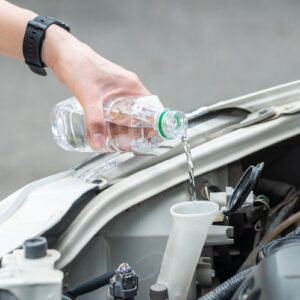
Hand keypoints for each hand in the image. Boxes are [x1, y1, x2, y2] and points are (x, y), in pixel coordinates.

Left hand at [42, 25, 149, 148]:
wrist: (64, 54)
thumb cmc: (79, 67)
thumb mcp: (89, 97)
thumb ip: (94, 121)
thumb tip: (99, 142)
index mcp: (132, 87)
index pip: (151, 108)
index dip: (153, 124)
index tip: (148, 138)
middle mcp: (128, 89)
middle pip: (139, 115)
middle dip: (135, 131)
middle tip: (128, 144)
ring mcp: (118, 90)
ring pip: (127, 114)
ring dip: (123, 128)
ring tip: (117, 142)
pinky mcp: (107, 93)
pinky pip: (116, 111)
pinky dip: (113, 122)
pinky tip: (106, 131)